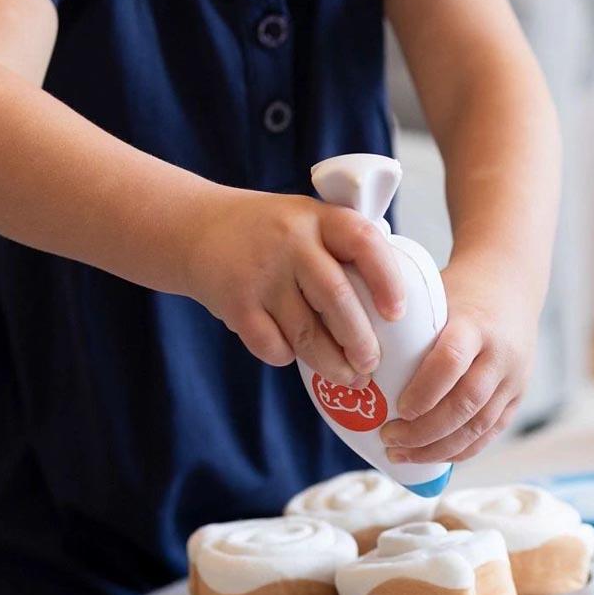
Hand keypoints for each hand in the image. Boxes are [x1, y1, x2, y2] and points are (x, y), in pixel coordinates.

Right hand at [183, 187, 404, 381]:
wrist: (196, 228)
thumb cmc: (270, 233)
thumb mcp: (309, 220)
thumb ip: (343, 248)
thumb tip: (392, 307)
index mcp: (319, 217)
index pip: (364, 242)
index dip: (386, 280)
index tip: (398, 313)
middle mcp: (291, 241)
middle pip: (336, 297)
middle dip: (360, 340)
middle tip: (372, 364)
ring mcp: (261, 272)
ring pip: (305, 331)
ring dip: (331, 362)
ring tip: (349, 377)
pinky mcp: (235, 302)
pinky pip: (271, 344)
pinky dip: (287, 356)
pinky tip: (295, 356)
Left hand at [378, 258, 538, 463]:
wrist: (510, 283)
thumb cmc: (459, 291)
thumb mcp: (434, 296)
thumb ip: (407, 327)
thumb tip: (353, 357)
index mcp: (475, 324)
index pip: (451, 361)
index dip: (423, 391)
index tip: (397, 409)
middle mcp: (500, 353)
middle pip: (465, 403)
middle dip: (424, 431)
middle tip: (388, 439)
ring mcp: (513, 378)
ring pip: (479, 427)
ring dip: (438, 448)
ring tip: (402, 455)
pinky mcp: (518, 395)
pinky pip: (491, 433)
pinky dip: (460, 450)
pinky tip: (431, 455)